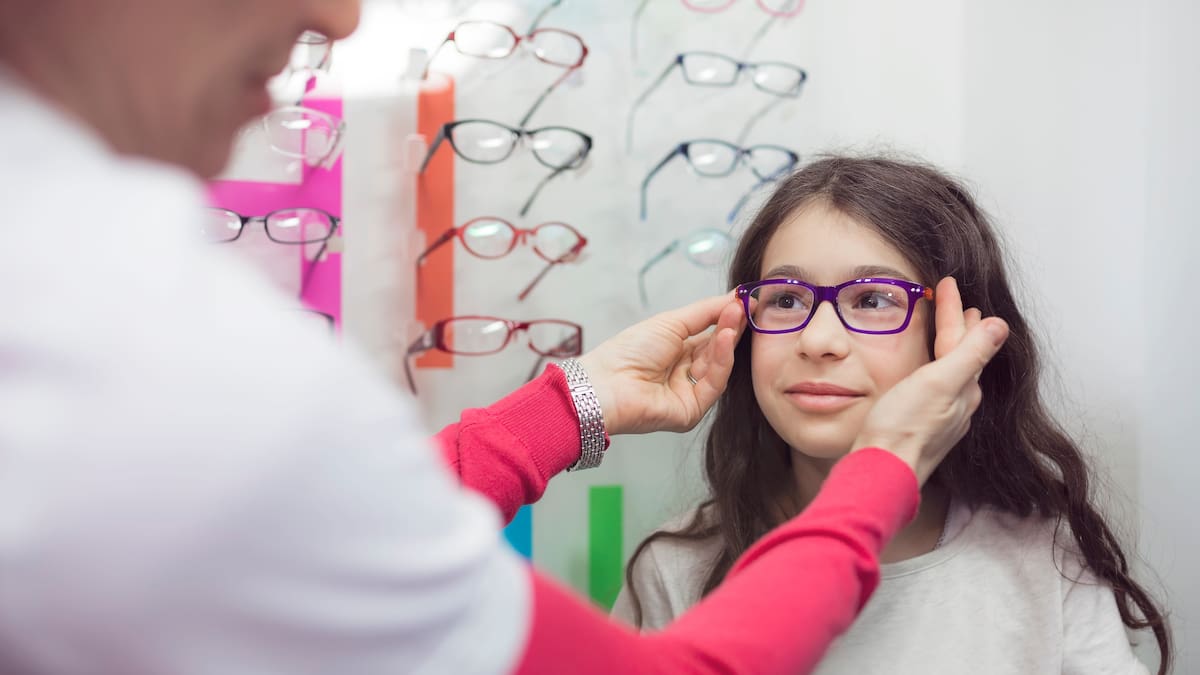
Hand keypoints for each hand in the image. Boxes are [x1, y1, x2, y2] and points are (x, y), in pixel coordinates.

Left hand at [577, 292, 746, 435]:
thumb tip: (736, 297)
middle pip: (718, 351)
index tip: (745, 301)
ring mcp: (689, 393)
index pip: (711, 336)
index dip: (728, 319)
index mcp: (677, 352)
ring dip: (727, 341)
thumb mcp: (671, 322)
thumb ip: (706, 311)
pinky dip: (722, 361)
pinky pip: (713, 385)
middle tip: (746, 307)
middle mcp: (685, 373)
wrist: (607, 381)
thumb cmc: (629, 350)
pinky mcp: (692, 411)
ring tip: (736, 317)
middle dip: (731, 327)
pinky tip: (725, 339)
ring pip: (719, 367)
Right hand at [851, 277, 1008, 484]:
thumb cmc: (903, 428)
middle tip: (961, 306)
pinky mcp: (921, 429)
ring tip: (950, 334)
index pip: (962, 338)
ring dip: (950, 348)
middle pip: (961, 355)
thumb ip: (970, 354)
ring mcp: (940, 418)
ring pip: (950, 372)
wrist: (881, 471)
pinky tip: (926, 376)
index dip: (954, 309)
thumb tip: (1000, 326)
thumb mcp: (939, 383)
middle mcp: (957, 404)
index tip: (948, 283)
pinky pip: (936, 389)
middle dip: (960, 328)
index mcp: (962, 388)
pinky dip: (935, 370)